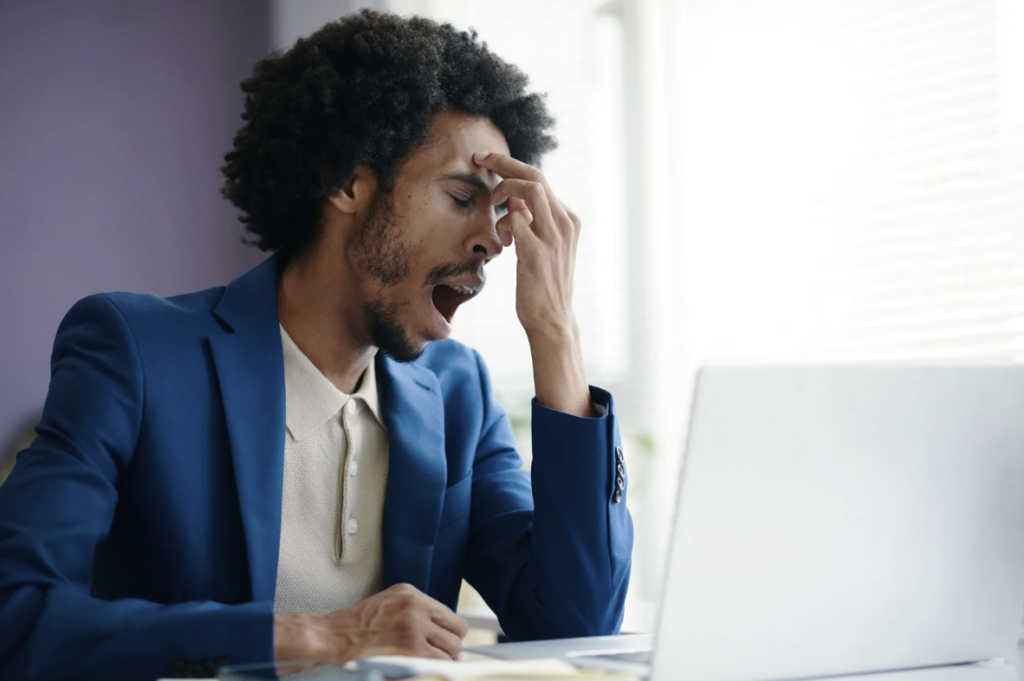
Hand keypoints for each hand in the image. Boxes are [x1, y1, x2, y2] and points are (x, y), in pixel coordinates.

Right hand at [274, 583, 469, 665]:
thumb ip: (413, 614)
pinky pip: (439, 661)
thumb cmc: (353, 627)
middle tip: (438, 659)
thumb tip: (439, 635)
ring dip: (443, 660)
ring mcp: (415, 624)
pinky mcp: (411, 645)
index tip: (445, 645)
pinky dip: (435, 669)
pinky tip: (421, 670)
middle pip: (457, 630)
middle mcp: (417, 604)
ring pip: (451, 647)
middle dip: (451, 647)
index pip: (449, 614)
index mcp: (411, 593)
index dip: (449, 634)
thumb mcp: (387, 606)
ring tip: (425, 664)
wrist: (330, 635)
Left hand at [472, 152, 591, 416]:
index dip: (513, 167)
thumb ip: (531, 222)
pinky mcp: (537, 252)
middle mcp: (565, 223)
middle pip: (535, 176)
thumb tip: (512, 200)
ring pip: (530, 189)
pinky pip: (515, 218)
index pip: (540, 180)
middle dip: (504, 163)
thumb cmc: (542, 286)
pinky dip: (502, 222)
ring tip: (491, 203)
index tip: (490, 161)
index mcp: (568, 220)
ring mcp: (553, 237)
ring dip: (503, 189)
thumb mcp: (542, 248)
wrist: (552, 321)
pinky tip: (501, 239)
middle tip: (479, 158)